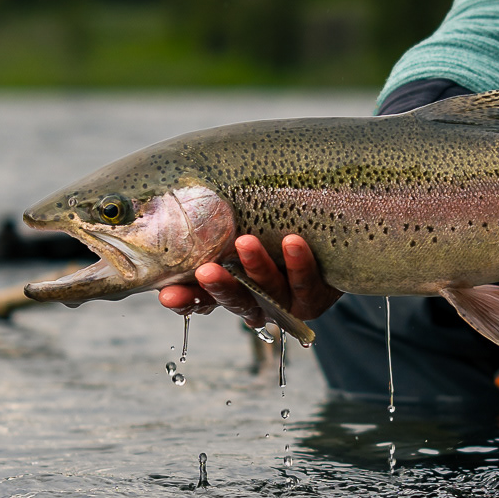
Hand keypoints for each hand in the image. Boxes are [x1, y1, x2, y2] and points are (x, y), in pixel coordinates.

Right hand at [159, 233, 342, 326]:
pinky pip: (307, 282)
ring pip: (269, 290)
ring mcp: (287, 300)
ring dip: (256, 267)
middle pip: (236, 299)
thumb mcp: (241, 228)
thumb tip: (172, 196)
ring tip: (245, 242)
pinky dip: (299, 263)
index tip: (166, 296)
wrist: (332, 246)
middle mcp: (257, 300)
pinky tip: (292, 241)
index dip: (184, 300)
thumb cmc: (272, 231)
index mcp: (232, 289)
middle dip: (219, 286)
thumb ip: (214, 226)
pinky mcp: (316, 295)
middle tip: (206, 271)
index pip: (202, 298)